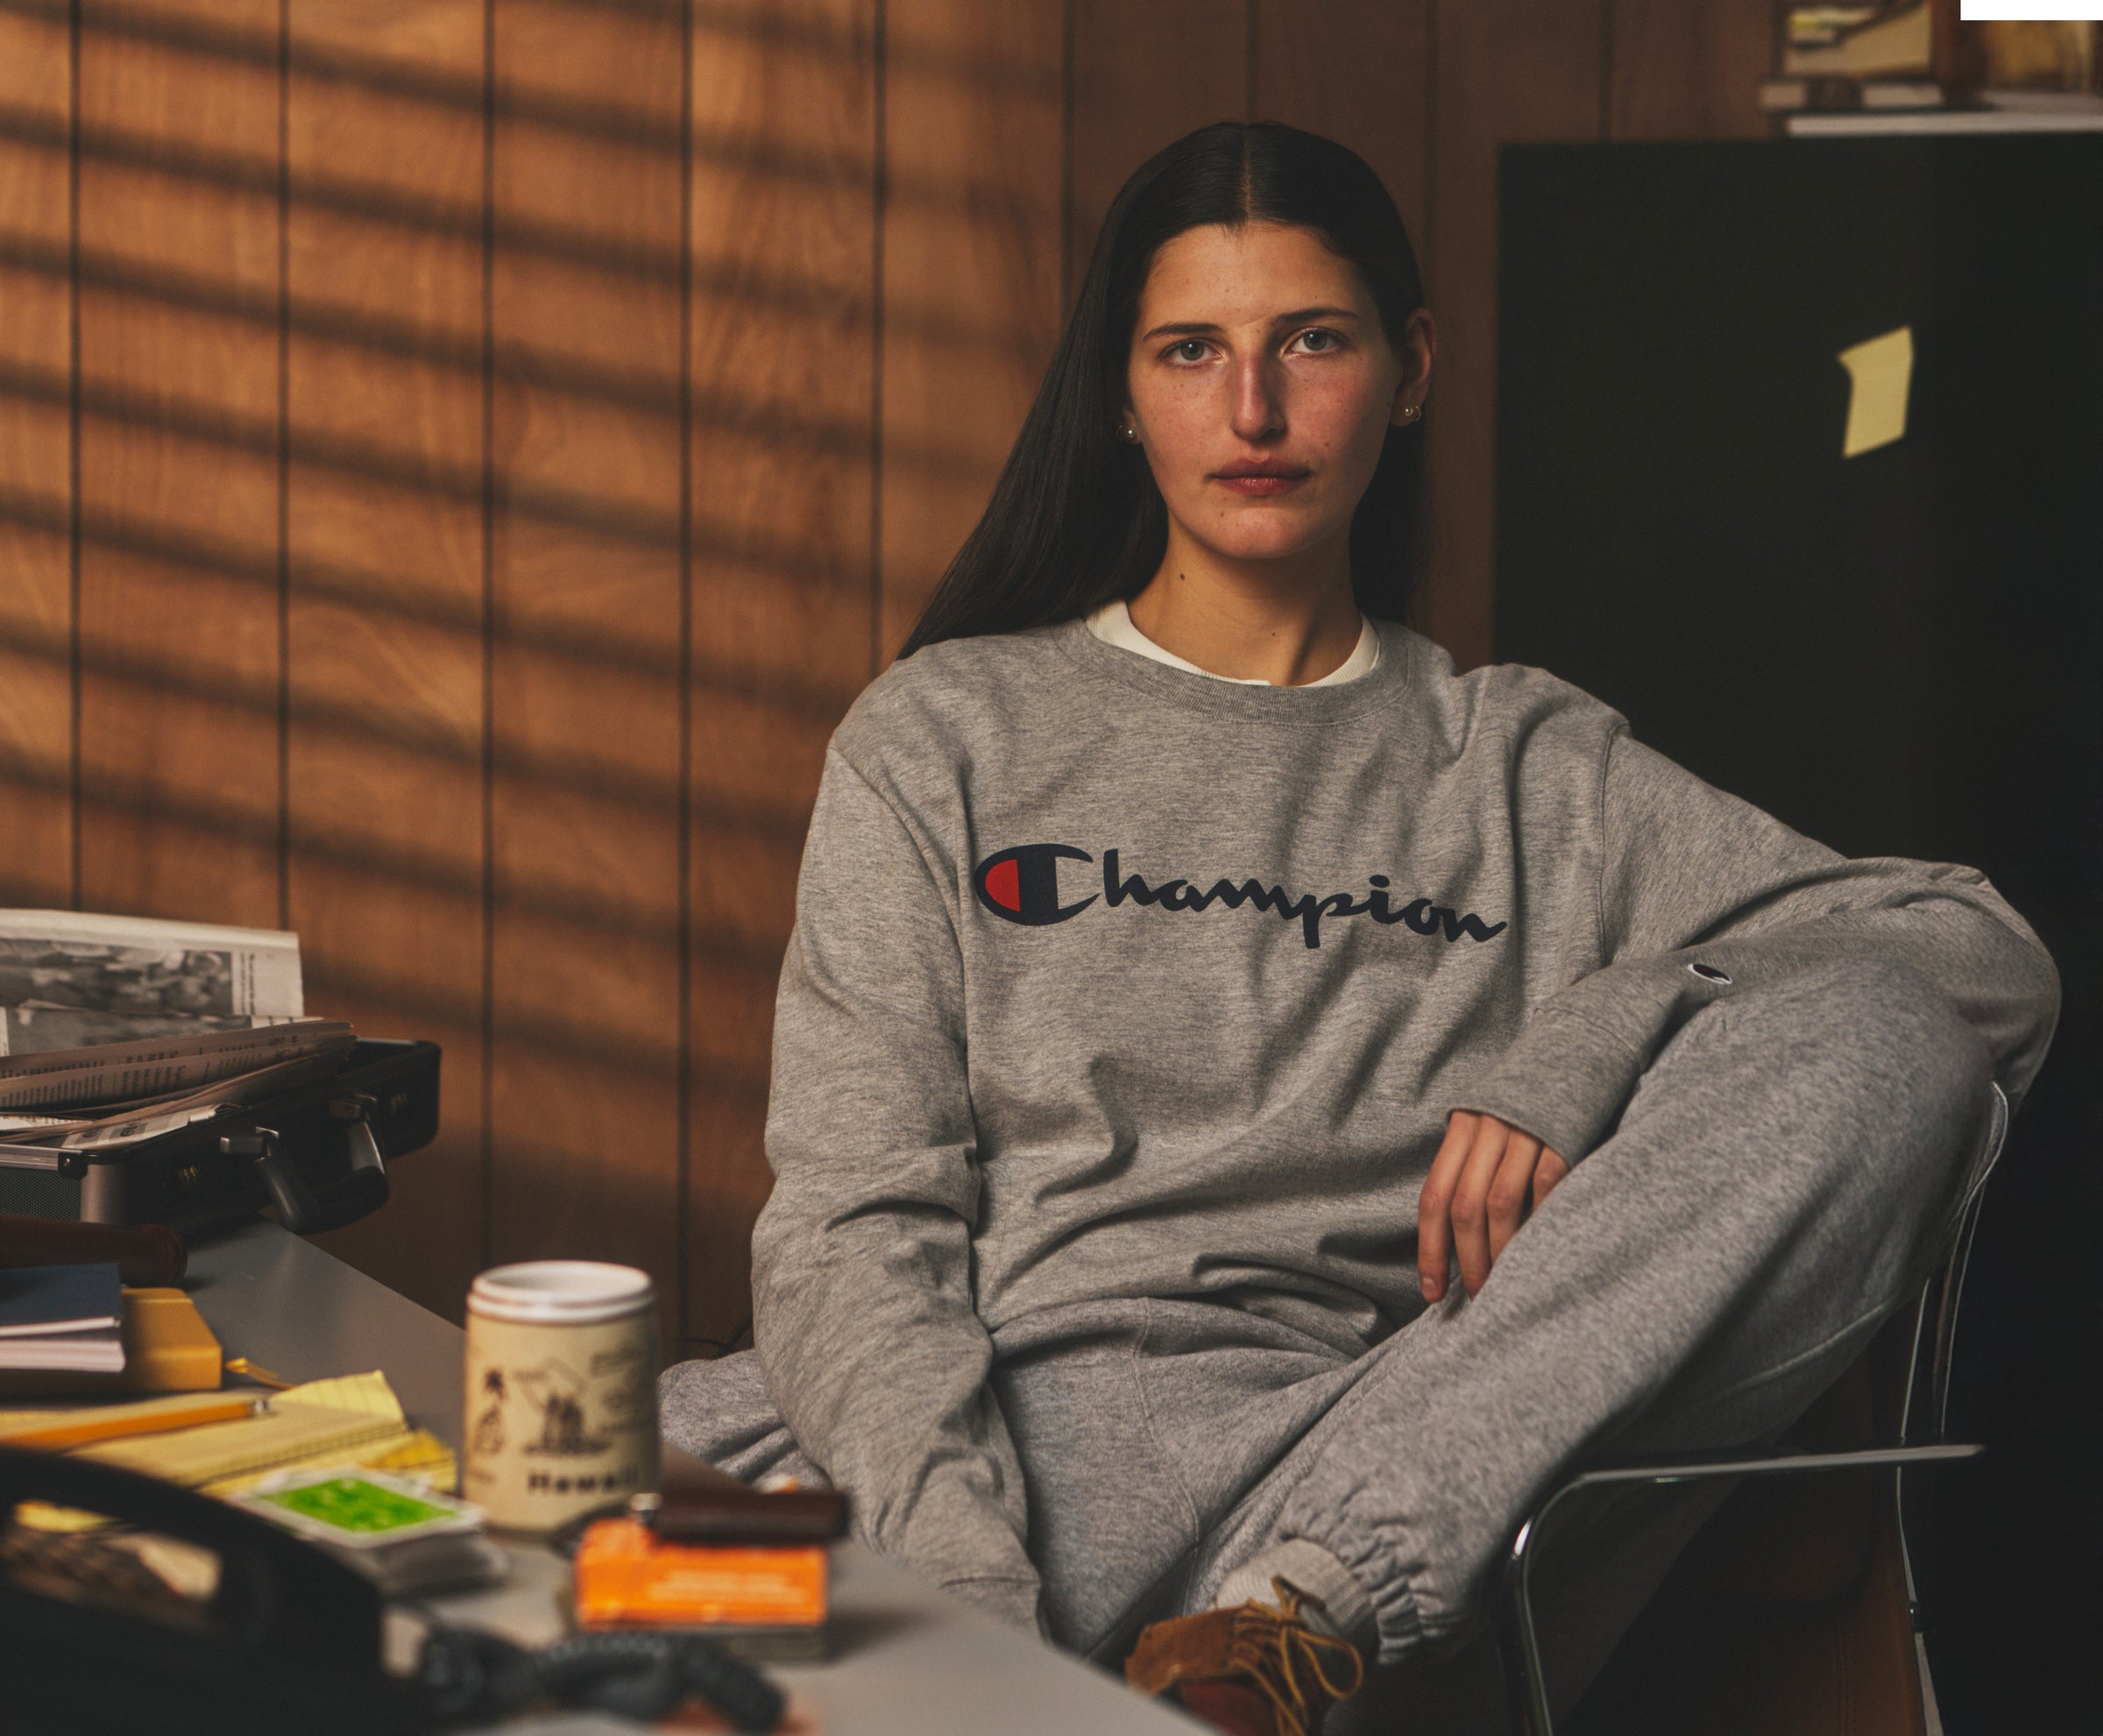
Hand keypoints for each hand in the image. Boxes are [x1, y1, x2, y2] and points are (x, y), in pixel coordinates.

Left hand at [1418, 1111, 1568, 1302]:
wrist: (1580, 1040)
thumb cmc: (1530, 1096)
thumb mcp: (1489, 1120)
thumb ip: (1472, 1165)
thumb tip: (1459, 1235)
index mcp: (1462, 1126)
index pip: (1434, 1196)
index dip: (1429, 1249)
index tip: (1430, 1291)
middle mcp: (1487, 1128)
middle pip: (1465, 1207)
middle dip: (1467, 1261)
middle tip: (1475, 1296)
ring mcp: (1526, 1131)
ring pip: (1500, 1204)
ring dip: (1500, 1253)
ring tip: (1504, 1285)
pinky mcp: (1564, 1136)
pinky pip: (1545, 1188)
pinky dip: (1539, 1223)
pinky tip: (1539, 1249)